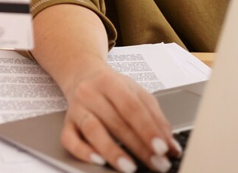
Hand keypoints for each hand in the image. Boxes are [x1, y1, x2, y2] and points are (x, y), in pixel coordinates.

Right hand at [59, 61, 180, 172]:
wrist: (82, 73)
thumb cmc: (111, 86)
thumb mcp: (136, 92)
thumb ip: (155, 117)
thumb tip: (171, 145)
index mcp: (111, 82)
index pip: (132, 107)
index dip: (148, 129)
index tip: (162, 148)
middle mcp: (91, 93)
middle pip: (116, 121)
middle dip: (139, 147)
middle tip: (156, 163)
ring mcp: (77, 108)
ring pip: (92, 130)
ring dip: (112, 151)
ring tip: (130, 168)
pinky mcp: (67, 123)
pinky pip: (69, 139)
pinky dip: (83, 152)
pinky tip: (98, 161)